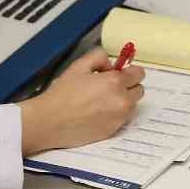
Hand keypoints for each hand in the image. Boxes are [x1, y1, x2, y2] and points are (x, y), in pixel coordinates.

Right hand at [19, 49, 146, 154]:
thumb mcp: (79, 65)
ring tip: (100, 101)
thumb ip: (100, 57)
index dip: (128, 71)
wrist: (50, 121)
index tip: (119, 73)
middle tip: (109, 86)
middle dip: (127, 86)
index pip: (139, 74)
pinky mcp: (113, 131)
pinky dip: (114, 114)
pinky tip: (96, 113)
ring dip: (122, 101)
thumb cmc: (62, 94)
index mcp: (115, 82)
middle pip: (139, 90)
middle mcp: (122, 101)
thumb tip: (111, 64)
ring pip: (131, 105)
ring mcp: (119, 118)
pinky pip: (122, 119)